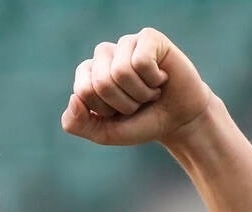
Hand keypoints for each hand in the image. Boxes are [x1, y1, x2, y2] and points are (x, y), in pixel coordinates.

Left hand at [61, 28, 211, 145]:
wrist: (178, 121)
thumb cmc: (139, 123)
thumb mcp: (104, 133)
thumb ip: (77, 124)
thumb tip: (73, 98)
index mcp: (87, 74)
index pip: (83, 92)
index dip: (104, 110)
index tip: (117, 112)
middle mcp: (104, 55)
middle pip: (101, 82)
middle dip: (122, 104)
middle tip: (137, 103)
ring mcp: (126, 44)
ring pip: (121, 72)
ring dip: (139, 93)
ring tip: (149, 92)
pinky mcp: (149, 38)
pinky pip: (141, 61)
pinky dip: (154, 80)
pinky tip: (161, 78)